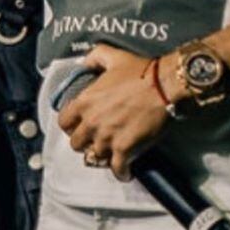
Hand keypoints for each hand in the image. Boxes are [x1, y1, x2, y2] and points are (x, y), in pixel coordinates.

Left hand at [58, 46, 168, 178]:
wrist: (165, 86)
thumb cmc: (141, 71)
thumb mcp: (113, 56)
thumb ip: (95, 57)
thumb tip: (85, 62)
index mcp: (84, 102)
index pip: (64, 123)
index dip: (71, 126)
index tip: (78, 126)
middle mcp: (91, 123)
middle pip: (76, 144)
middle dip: (84, 143)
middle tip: (95, 140)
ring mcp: (107, 139)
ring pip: (94, 158)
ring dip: (102, 157)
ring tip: (110, 155)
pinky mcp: (125, 150)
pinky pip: (117, 169)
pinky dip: (121, 173)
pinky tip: (125, 172)